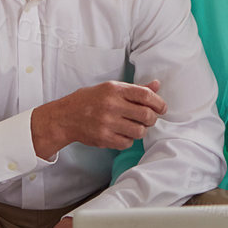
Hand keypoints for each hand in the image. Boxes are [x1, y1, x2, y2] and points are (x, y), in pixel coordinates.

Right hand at [33, 79, 165, 155]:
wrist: (65, 117)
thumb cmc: (90, 100)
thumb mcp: (110, 88)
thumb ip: (135, 89)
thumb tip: (156, 85)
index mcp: (115, 89)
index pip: (146, 95)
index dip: (159, 103)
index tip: (162, 108)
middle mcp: (111, 105)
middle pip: (146, 115)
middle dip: (152, 119)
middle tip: (148, 119)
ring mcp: (107, 123)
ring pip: (139, 131)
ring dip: (140, 130)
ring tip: (134, 127)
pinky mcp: (103, 138)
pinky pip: (127, 143)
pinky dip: (128, 140)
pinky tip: (122, 134)